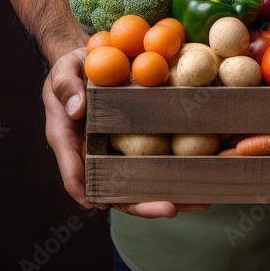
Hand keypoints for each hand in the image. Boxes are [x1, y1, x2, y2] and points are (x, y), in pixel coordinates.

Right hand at [43, 47, 210, 217]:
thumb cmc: (73, 70)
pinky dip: (179, 175)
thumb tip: (77, 109)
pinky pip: (158, 164)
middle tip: (169, 209)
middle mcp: (96, 156)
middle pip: (115, 190)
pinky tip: (205, 183)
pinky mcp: (141, 144)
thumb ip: (66, 87)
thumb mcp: (64, 72)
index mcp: (71, 143)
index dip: (85, 190)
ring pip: (141, 185)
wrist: (94, 61)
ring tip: (200, 204)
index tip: (98, 203)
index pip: (74, 172)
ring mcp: (119, 154)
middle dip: (142, 205)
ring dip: (170, 197)